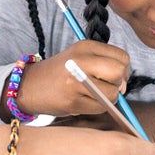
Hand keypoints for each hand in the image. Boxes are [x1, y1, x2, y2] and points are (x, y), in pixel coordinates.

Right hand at [15, 40, 129, 119]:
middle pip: (118, 72)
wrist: (30, 85)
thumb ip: (104, 62)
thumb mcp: (80, 56)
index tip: (115, 76)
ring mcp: (76, 81)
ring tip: (93, 95)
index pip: (121, 57)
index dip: (124, 69)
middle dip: (119, 83)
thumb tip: (124, 82)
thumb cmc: (60, 72)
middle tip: (108, 87)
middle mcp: (81, 61)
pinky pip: (100, 108)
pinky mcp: (73, 100)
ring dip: (108, 99)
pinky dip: (97, 107)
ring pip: (112, 94)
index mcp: (85, 46)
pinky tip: (85, 102)